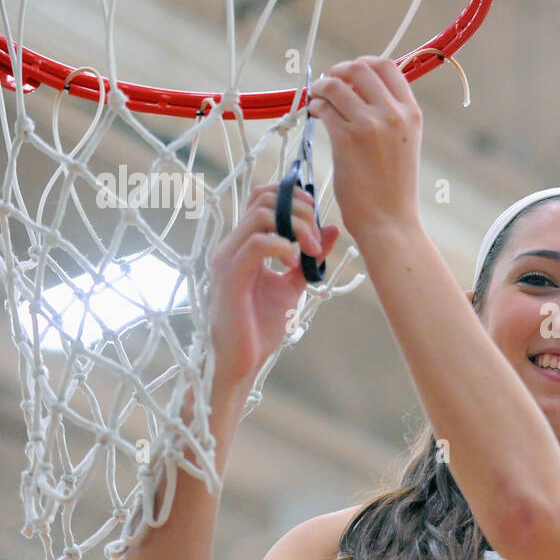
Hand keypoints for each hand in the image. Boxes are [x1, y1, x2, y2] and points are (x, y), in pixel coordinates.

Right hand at [207, 184, 341, 388]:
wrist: (242, 361)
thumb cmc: (260, 326)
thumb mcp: (293, 284)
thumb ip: (309, 257)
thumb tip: (331, 229)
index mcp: (244, 244)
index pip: (261, 198)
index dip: (291, 197)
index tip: (316, 219)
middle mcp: (233, 245)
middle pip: (264, 200)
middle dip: (299, 212)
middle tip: (316, 240)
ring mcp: (229, 258)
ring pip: (261, 215)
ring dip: (295, 227)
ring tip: (309, 251)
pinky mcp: (231, 275)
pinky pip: (256, 243)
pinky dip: (282, 247)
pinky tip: (294, 264)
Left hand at [307, 56, 421, 240]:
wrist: (390, 222)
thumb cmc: (393, 189)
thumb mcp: (405, 144)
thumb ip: (391, 115)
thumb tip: (362, 90)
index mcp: (411, 113)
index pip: (387, 66)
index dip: (363, 64)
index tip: (350, 75)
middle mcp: (393, 114)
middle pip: (359, 68)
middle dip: (339, 72)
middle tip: (329, 85)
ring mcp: (370, 125)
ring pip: (336, 85)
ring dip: (321, 89)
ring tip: (318, 101)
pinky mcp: (346, 139)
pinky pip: (323, 107)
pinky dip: (315, 107)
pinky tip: (315, 116)